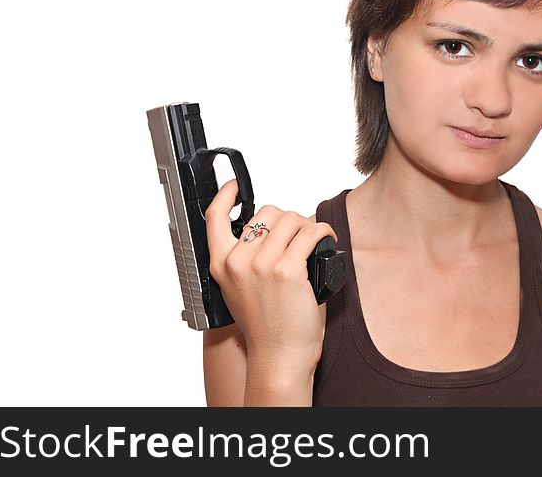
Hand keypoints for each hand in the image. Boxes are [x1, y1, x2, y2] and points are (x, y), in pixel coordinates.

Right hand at [205, 179, 336, 373]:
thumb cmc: (267, 326)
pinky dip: (324, 231)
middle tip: (298, 237)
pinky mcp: (288, 270)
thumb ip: (243, 261)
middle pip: (267, 213)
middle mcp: (238, 262)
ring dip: (306, 225)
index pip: (214, 219)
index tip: (234, 186)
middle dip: (287, 219)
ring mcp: (262, 265)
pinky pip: (311, 233)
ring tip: (312, 241)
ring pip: (291, 219)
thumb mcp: (240, 290)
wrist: (279, 355)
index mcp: (222, 265)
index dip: (225, 196)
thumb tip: (267, 233)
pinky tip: (328, 240)